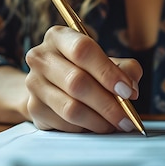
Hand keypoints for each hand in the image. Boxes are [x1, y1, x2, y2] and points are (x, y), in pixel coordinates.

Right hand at [24, 25, 141, 132]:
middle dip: (108, 104)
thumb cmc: (84, 70)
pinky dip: (86, 129)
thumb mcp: (106, 62)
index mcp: (59, 37)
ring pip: (71, 108)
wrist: (50, 86)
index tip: (128, 91)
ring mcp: (34, 83)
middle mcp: (41, 57)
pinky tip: (97, 126)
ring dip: (99, 121)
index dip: (108, 72)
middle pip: (76, 82)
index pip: (83, 50)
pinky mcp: (34, 108)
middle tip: (127, 117)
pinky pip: (64, 124)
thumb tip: (131, 89)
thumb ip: (125, 69)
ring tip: (117, 125)